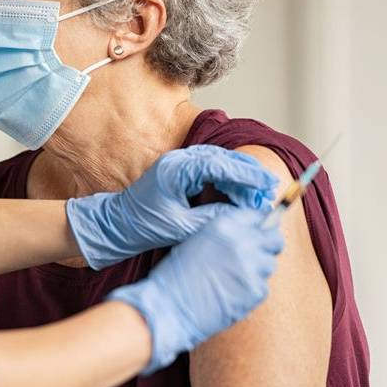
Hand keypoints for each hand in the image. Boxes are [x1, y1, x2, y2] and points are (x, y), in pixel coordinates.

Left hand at [66, 145, 278, 269]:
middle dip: (248, 174)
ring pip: (219, 163)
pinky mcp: (180, 172)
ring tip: (260, 194)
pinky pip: (211, 170)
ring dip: (240, 177)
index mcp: (176, 170)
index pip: (220, 165)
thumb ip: (212, 218)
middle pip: (223, 159)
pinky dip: (228, 180)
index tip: (267, 184)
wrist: (116, 225)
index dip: (247, 175)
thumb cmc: (143, 226)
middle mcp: (178, 160)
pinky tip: (240, 194)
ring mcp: (179, 164)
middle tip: (270, 189)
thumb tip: (243, 215)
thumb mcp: (181, 227)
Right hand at [107, 207, 283, 373]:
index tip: (258, 234)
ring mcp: (251, 267)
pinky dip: (251, 292)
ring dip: (258, 270)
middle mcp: (241, 241)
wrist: (169, 307)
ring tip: (235, 279)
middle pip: (274, 238)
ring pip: (270, 264)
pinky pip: (263, 287)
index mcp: (225, 225)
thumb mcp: (198, 240)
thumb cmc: (176, 276)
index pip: (258, 216)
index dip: (259, 227)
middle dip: (268, 246)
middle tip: (257, 256)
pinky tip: (232, 294)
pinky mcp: (255, 291)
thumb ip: (225, 234)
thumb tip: (251, 234)